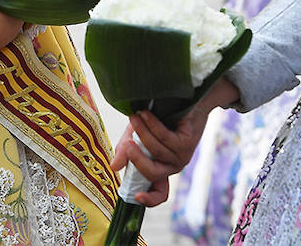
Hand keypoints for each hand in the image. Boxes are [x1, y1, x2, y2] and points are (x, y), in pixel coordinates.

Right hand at [111, 78, 237, 185]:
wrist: (184, 100)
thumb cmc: (157, 120)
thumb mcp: (135, 136)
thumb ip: (126, 151)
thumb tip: (113, 167)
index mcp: (161, 169)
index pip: (160, 194)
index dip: (149, 200)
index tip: (136, 196)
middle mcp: (172, 166)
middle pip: (153, 173)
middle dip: (137, 159)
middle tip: (127, 144)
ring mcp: (181, 156)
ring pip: (157, 151)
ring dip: (142, 132)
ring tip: (134, 117)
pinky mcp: (187, 143)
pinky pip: (166, 138)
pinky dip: (153, 125)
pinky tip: (145, 114)